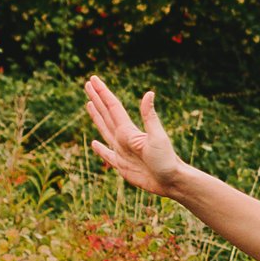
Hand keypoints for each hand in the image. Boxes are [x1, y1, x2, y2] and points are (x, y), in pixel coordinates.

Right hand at [83, 76, 185, 197]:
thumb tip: (149, 93)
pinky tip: (94, 143)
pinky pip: (106, 155)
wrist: (171, 181)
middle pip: (106, 114)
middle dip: (97, 99)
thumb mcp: (157, 137)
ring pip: (104, 130)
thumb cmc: (166, 160)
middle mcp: (124, 138)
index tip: (93, 80)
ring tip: (89, 105)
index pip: (112, 107)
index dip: (102, 93)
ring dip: (97, 117)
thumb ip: (150, 116)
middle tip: (88, 84)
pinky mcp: (121, 166)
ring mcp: (122, 151)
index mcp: (129, 131)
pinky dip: (100, 149)